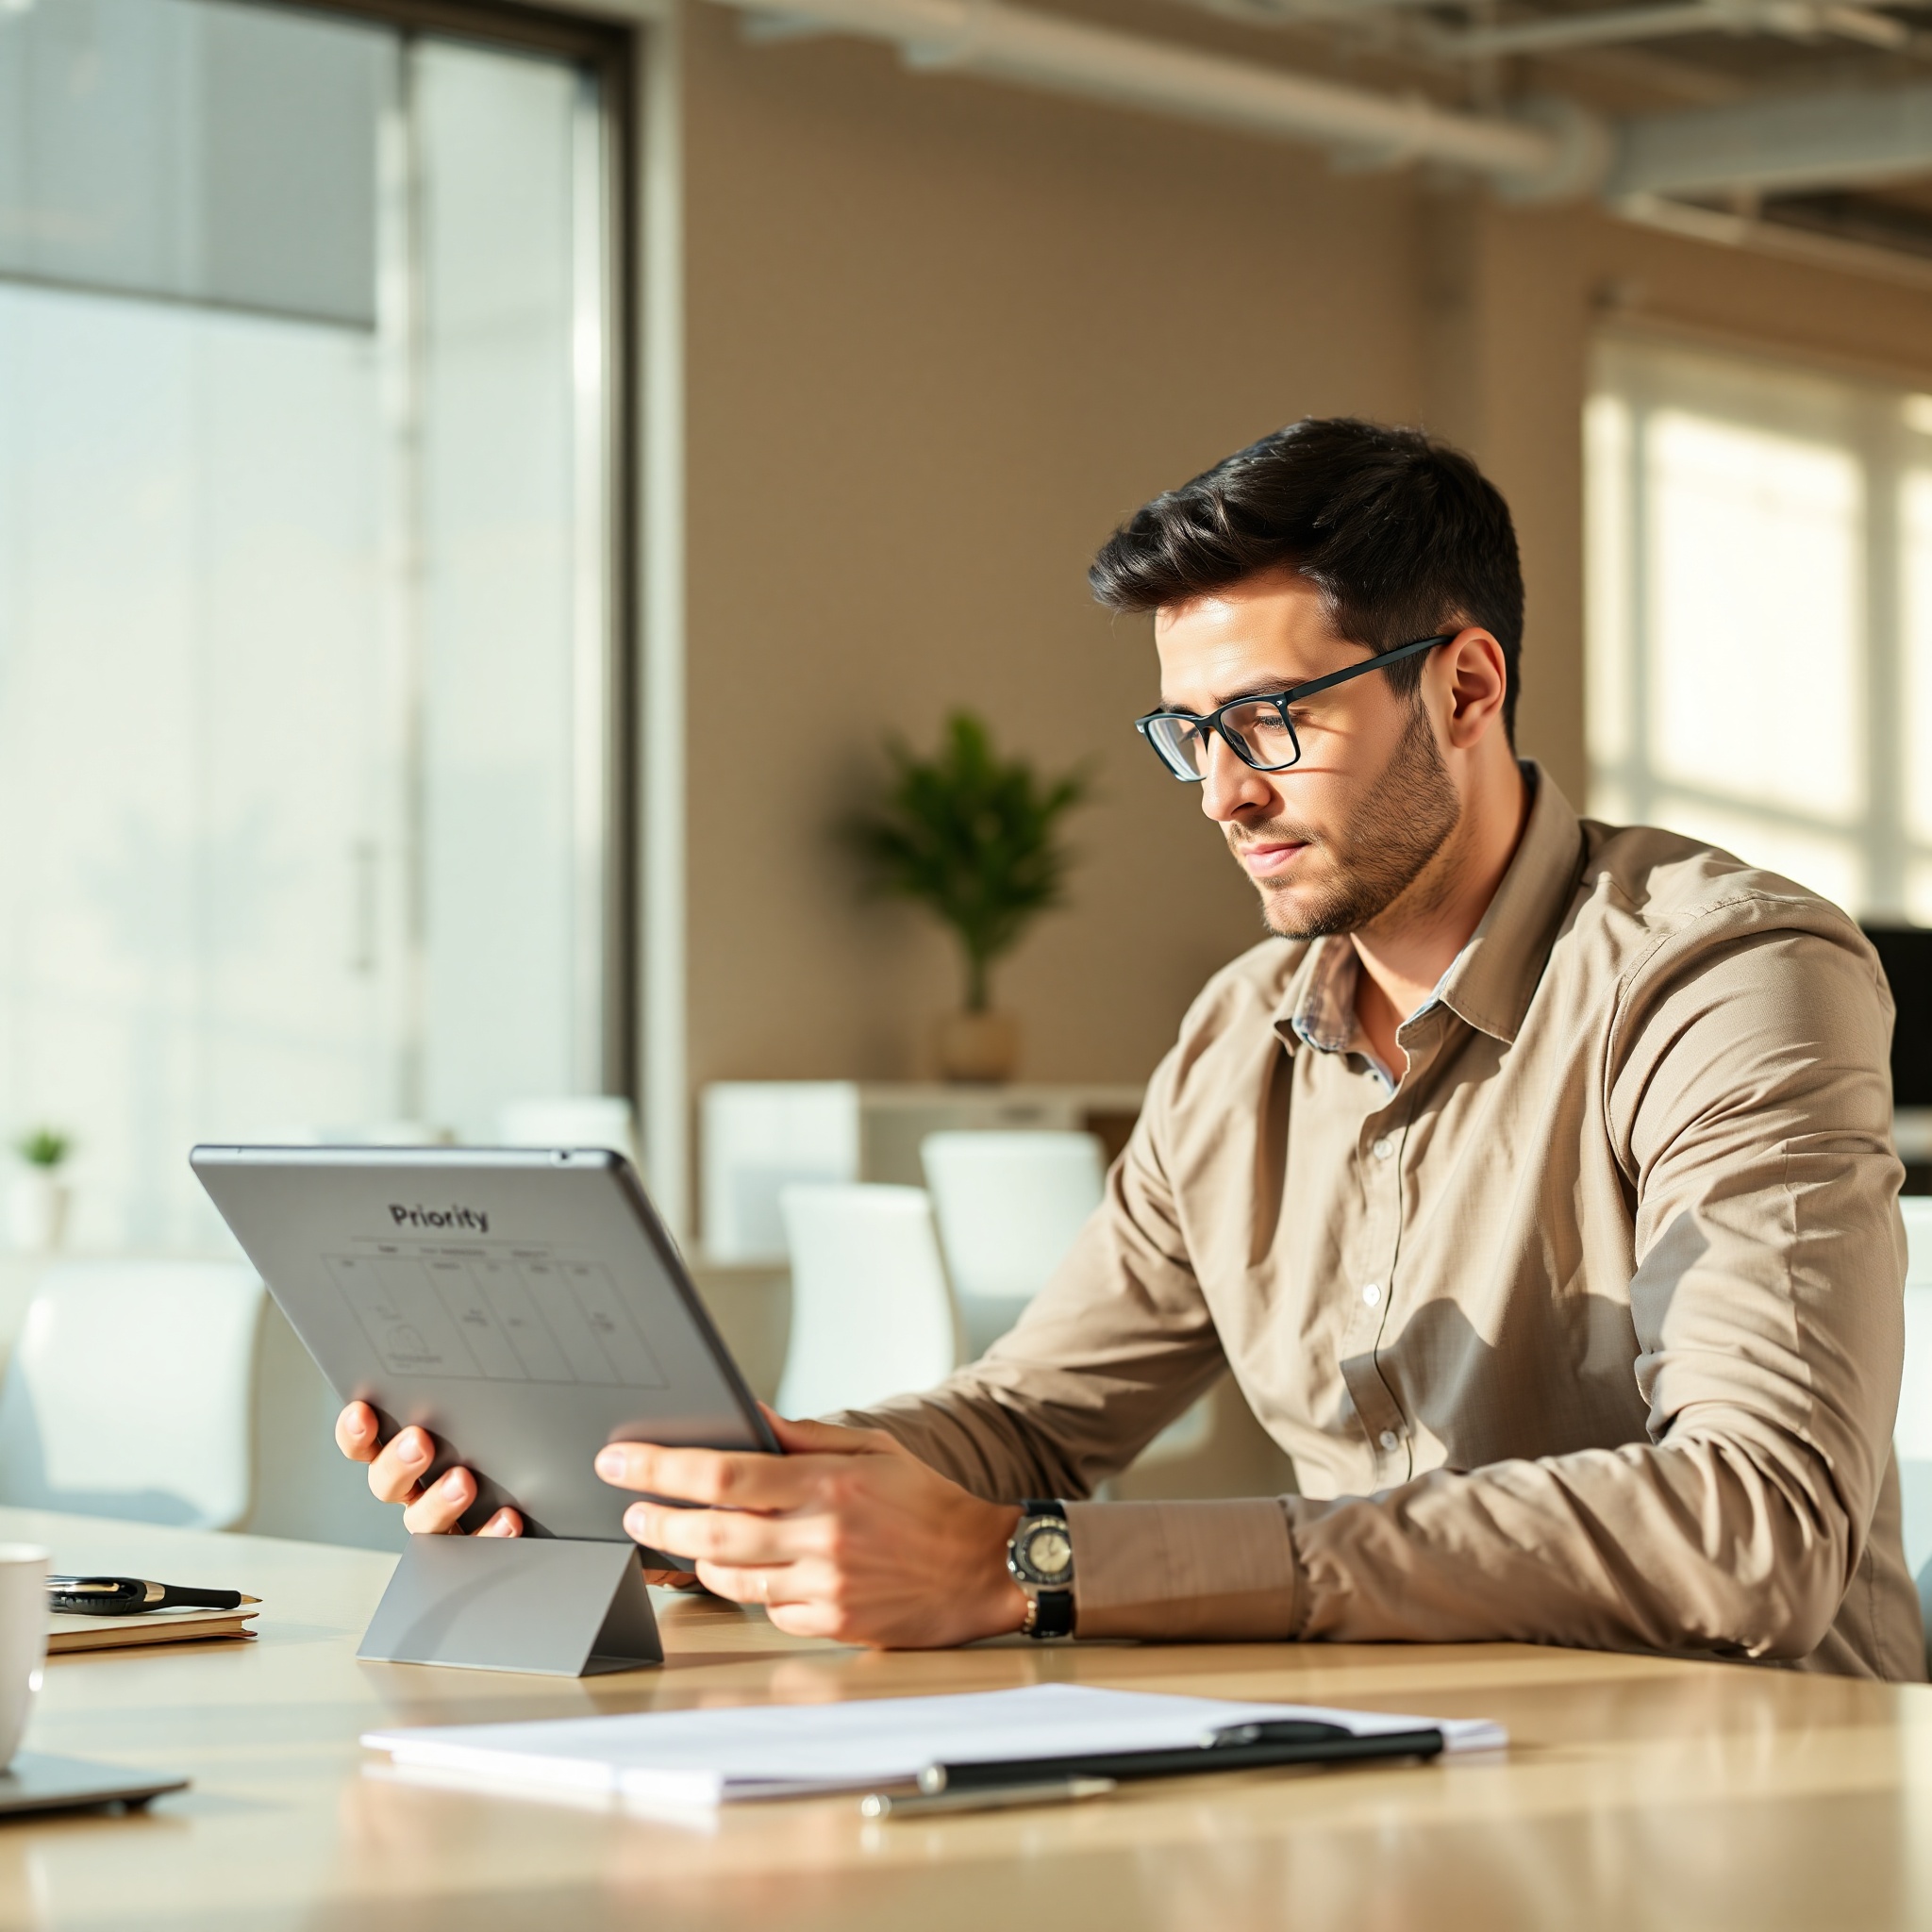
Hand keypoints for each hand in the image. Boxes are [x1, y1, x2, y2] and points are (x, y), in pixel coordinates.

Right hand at [331, 1403, 700, 1585]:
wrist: (563, 1481)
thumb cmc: (521, 1423)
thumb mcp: (496, 1396)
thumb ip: (478, 1378)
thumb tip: (483, 1327)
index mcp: (413, 1446)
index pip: (367, 1440)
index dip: (356, 1431)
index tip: (362, 1411)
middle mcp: (420, 1484)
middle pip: (387, 1481)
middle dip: (398, 1461)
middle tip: (421, 1441)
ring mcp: (447, 1518)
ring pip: (421, 1520)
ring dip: (438, 1500)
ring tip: (463, 1480)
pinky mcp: (479, 1545)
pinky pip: (475, 1548)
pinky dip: (489, 1535)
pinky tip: (508, 1518)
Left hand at [596, 1409, 1029, 1647]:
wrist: (982, 1568)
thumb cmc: (926, 1503)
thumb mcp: (872, 1449)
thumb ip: (803, 1436)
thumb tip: (744, 1414)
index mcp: (828, 1483)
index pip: (725, 1472)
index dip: (662, 1468)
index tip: (621, 1461)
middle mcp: (822, 1536)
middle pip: (712, 1532)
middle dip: (657, 1521)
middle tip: (630, 1513)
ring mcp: (824, 1585)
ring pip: (730, 1578)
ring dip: (694, 1560)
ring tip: (678, 1541)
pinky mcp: (831, 1623)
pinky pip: (768, 1609)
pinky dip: (750, 1589)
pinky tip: (749, 1571)